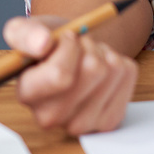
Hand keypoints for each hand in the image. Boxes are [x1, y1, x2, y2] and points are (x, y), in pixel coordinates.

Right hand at [4, 14, 138, 134]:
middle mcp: (51, 117)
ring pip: (112, 70)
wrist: (71, 55)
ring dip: (103, 53)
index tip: (66, 38)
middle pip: (93, 70)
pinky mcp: (109, 119)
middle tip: (78, 48)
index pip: (60, 75)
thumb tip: (43, 43)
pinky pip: (127, 74)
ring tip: (88, 57)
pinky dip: (119, 60)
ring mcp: (82, 123)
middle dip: (88, 46)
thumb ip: (25, 33)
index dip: (69, 46)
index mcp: (27, 95)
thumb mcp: (26, 30)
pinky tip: (102, 69)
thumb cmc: (47, 45)